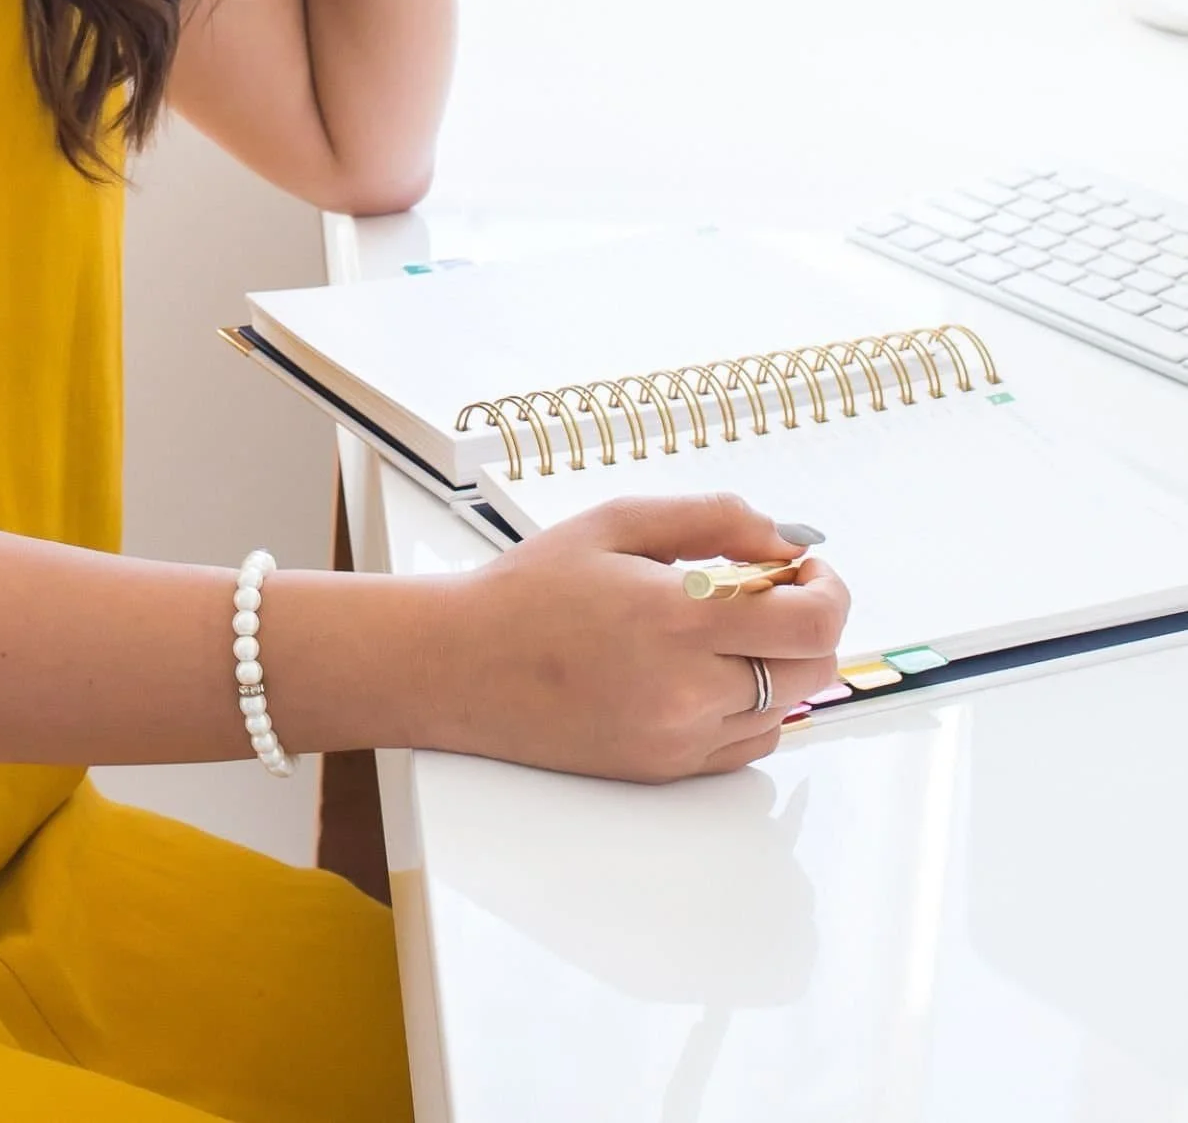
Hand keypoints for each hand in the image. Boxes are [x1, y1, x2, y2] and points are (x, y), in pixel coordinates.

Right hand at [409, 494, 849, 782]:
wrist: (460, 664)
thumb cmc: (527, 590)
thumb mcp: (614, 524)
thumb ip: (709, 519)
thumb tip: (780, 537)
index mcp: (679, 617)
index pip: (811, 621)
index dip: (828, 590)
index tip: (809, 570)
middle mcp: (690, 688)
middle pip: (812, 670)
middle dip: (807, 624)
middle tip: (771, 592)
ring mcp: (681, 737)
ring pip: (784, 708)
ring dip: (775, 665)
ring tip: (723, 630)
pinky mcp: (666, 770)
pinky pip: (748, 745)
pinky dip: (748, 707)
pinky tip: (706, 672)